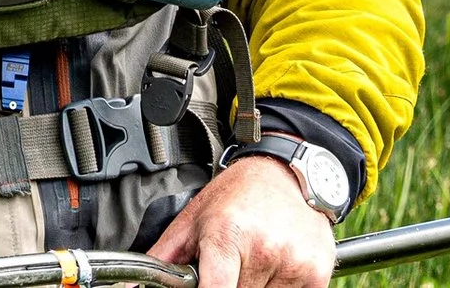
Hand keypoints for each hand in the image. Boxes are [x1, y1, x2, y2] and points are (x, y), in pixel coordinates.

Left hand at [147, 155, 336, 287]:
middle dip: (229, 284)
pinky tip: (274, 267)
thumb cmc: (237, 194)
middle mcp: (264, 249)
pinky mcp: (318, 273)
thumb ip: (164, 257)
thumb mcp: (193, 219)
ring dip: (254, 286)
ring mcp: (294, 263)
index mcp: (227, 235)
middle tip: (229, 265)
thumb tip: (131, 284)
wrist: (287, 173)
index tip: (207, 287)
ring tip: (252, 262)